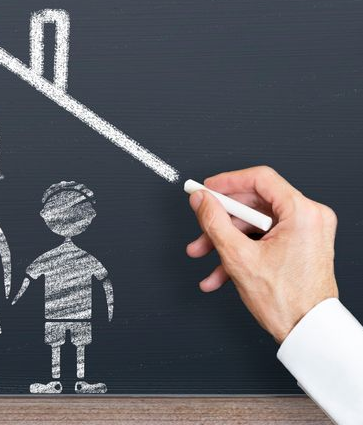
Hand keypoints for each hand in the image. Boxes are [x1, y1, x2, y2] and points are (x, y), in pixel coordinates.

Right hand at [187, 165, 338, 342]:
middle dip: (222, 219)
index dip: (227, 182)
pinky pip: (264, 237)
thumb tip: (201, 199)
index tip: (207, 189)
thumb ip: (214, 221)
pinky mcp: (301, 245)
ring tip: (204, 255)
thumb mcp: (238, 256)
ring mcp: (307, 232)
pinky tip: (219, 271)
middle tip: (201, 225)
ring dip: (226, 239)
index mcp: (303, 213)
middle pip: (254, 203)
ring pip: (255, 224)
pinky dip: (241, 250)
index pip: (259, 178)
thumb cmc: (288, 302)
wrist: (308, 333)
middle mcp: (310, 218)